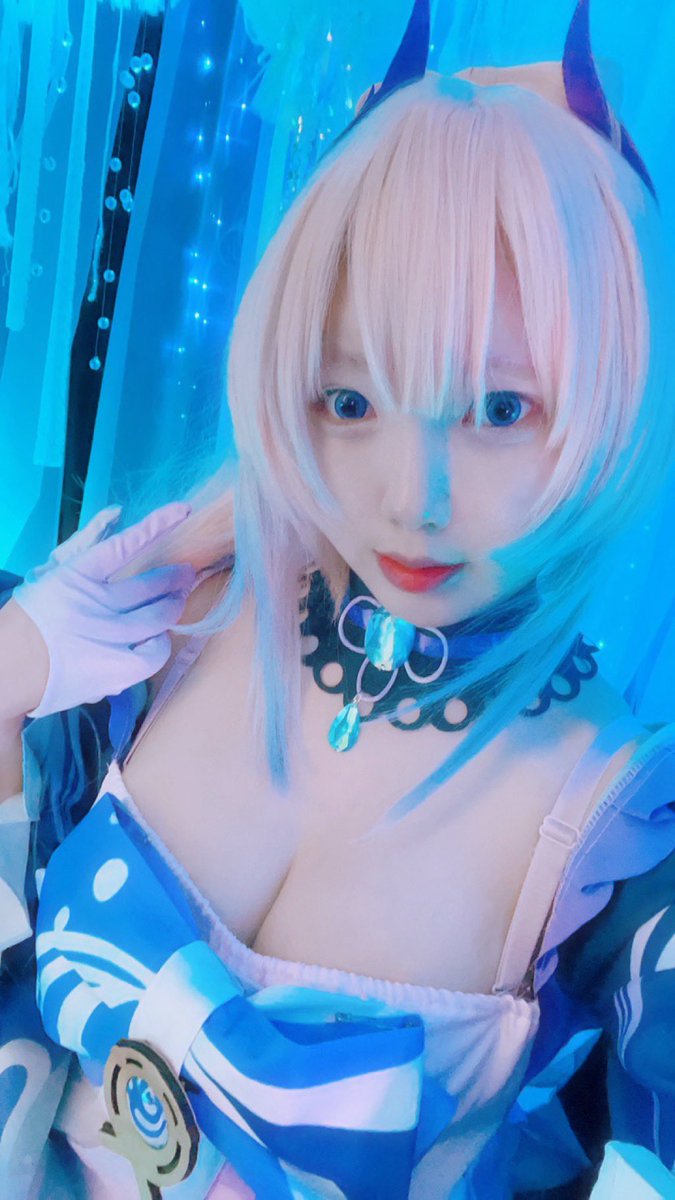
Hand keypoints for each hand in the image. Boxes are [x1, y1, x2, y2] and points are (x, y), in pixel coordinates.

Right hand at [11, 503, 197, 717]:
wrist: (8, 669)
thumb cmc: (30, 619)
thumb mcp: (48, 573)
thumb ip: (83, 543)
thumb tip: (115, 515)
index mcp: (74, 575)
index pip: (123, 546)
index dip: (157, 526)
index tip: (182, 512)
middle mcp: (94, 603)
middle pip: (151, 586)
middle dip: (175, 578)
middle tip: (186, 574)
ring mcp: (107, 637)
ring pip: (159, 617)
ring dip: (173, 605)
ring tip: (177, 600)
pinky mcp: (115, 668)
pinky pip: (154, 652)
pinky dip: (160, 643)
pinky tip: (157, 639)